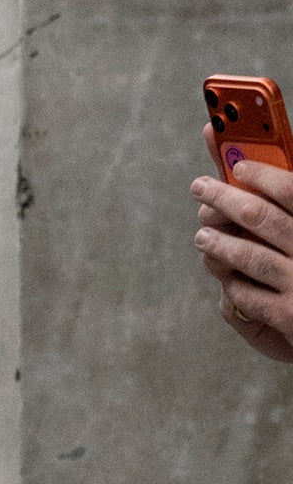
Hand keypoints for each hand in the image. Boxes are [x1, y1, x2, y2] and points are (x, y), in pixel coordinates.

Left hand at [195, 161, 292, 364]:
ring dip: (219, 243)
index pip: (292, 191)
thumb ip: (291, 210)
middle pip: (260, 216)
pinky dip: (233, 284)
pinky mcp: (289, 316)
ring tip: (203, 237)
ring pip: (248, 255)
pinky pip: (248, 295)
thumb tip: (262, 171)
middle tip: (200, 188)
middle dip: (222, 198)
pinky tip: (225, 278)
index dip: (263, 175)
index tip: (239, 167)